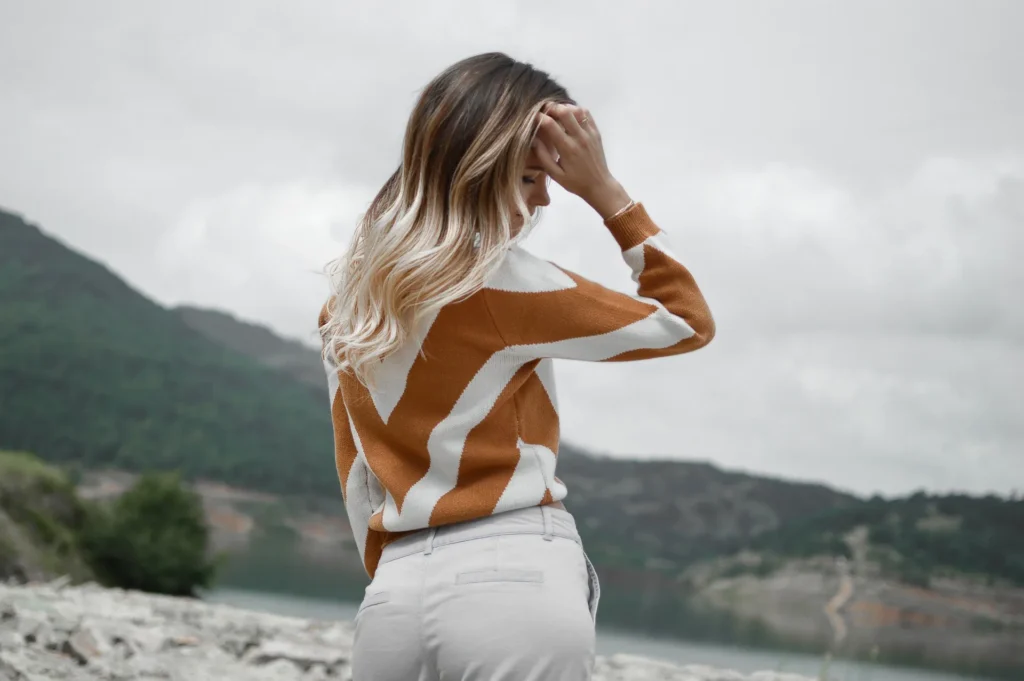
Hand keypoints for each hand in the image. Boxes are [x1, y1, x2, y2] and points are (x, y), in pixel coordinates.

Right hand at [533, 104, 632, 218]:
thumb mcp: (555, 174)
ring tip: (556, 112)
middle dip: (551, 107)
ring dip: (564, 107)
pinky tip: (570, 116)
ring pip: (577, 110)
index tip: (533, 118)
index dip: (539, 118)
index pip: (550, 125)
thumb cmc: (575, 182)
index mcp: (567, 149)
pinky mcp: (596, 133)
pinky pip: (587, 114)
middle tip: (544, 110)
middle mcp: (579, 138)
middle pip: (564, 112)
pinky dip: (577, 110)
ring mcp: (590, 133)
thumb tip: (533, 139)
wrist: (599, 185)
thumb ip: (543, 156)